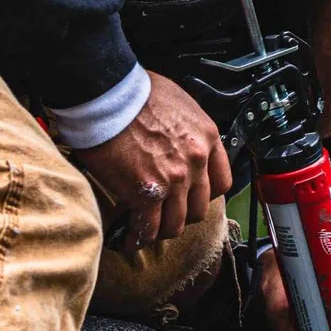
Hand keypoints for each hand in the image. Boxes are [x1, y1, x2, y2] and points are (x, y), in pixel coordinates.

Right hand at [70, 72, 231, 248]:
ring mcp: (174, 180)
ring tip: (147, 230)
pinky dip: (138, 237)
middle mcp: (196, 161)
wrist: (109, 95)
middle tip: (165, 215)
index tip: (191, 197)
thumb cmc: (134, 92)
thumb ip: (185, 128)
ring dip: (161, 229)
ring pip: (176, 223)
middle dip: (182, 215)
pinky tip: (130, 238)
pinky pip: (147, 228)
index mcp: (206, 138)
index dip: (205, 195)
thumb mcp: (178, 102)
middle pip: (199, 208)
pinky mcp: (147, 194)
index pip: (222, 182)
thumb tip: (174, 139)